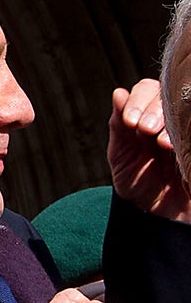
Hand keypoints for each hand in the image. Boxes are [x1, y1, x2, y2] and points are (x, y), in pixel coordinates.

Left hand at [108, 80, 190, 221]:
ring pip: (186, 106)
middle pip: (169, 94)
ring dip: (171, 121)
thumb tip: (118, 92)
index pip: (147, 89)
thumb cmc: (138, 181)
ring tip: (161, 144)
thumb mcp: (122, 155)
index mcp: (148, 113)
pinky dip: (186, 133)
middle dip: (154, 110)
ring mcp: (187, 128)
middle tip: (145, 130)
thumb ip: (119, 125)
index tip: (130, 122)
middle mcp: (171, 116)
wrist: (159, 213)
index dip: (139, 100)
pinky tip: (175, 148)